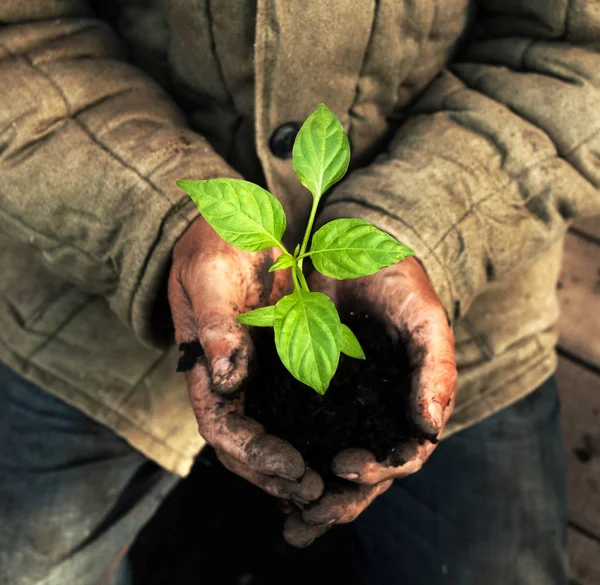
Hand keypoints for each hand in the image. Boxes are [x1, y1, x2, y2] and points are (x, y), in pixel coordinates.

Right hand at [169, 217, 323, 504]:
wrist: (232, 231)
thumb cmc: (213, 247)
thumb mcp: (211, 275)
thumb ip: (217, 324)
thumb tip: (225, 378)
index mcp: (205, 367)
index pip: (221, 426)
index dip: (252, 452)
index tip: (289, 465)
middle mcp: (229, 381)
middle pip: (244, 444)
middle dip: (275, 472)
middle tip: (316, 489)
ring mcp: (254, 375)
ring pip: (269, 434)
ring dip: (293, 463)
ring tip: (329, 483)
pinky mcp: (279, 363)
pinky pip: (291, 408)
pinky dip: (308, 433)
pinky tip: (336, 446)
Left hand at [283, 257, 456, 546]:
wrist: (354, 250)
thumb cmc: (398, 284)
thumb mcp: (423, 319)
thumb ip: (435, 369)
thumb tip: (431, 428)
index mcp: (410, 404)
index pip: (403, 456)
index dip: (381, 470)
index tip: (347, 467)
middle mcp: (378, 414)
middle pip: (365, 474)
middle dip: (341, 501)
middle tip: (310, 517)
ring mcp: (344, 406)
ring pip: (331, 464)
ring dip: (313, 497)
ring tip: (292, 521)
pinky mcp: (310, 391)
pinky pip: (300, 433)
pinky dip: (288, 458)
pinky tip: (269, 475)